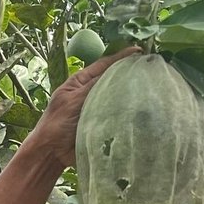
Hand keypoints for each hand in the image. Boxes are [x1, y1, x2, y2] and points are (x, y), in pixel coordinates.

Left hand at [25, 46, 141, 168]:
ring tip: (151, 85)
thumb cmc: (57, 124)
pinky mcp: (104, 125)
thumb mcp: (74, 99)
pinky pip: (119, 115)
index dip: (121, 57)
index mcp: (81, 81)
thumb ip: (94, 86)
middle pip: (113, 79)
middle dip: (129, 72)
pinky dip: (129, 112)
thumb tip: (117, 72)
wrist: (52, 153)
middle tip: (150, 67)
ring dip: (131, 93)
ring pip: (118, 97)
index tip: (138, 50)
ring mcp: (98, 108)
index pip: (104, 65)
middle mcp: (91, 92)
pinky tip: (143, 108)